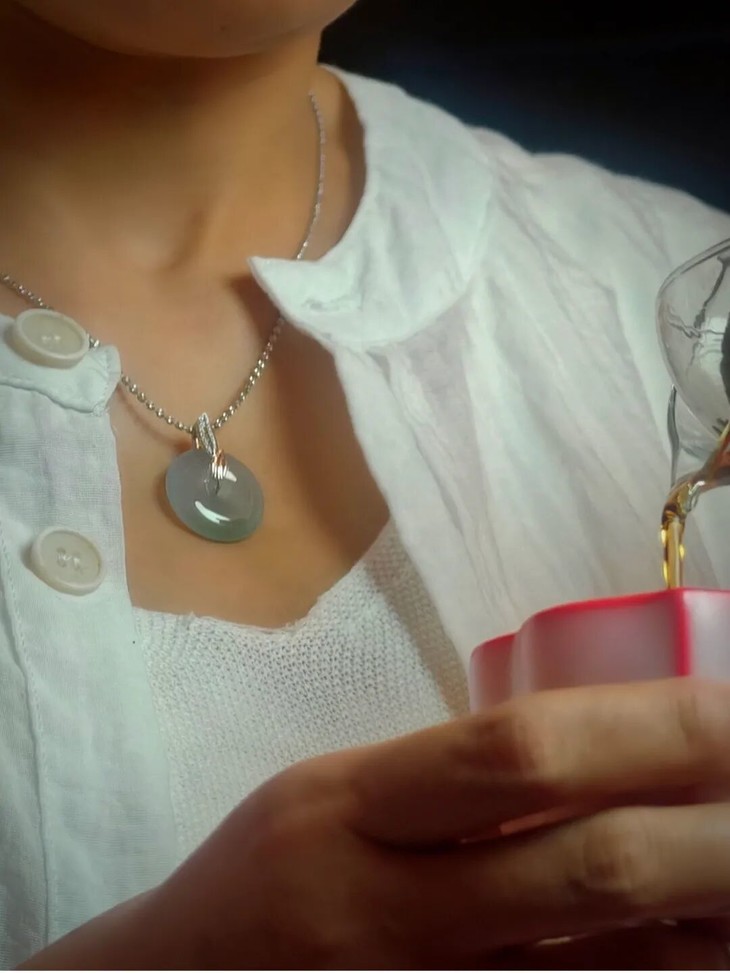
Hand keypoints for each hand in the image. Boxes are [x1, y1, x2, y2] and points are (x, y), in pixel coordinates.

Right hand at [25, 678, 729, 968]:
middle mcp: (389, 906)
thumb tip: (609, 750)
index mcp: (353, 804)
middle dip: (714, 834)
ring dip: (710, 917)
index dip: (648, 730)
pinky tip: (709, 944)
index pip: (518, 754)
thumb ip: (462, 775)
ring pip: (606, 968)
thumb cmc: (270, 868)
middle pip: (587, 871)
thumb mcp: (345, 791)